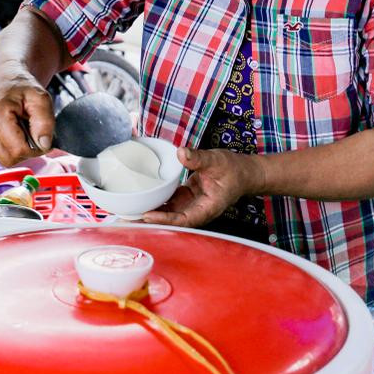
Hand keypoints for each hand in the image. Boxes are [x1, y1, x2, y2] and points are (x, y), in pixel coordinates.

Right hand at [0, 66, 54, 167]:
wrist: (5, 77)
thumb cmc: (22, 85)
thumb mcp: (41, 98)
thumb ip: (45, 122)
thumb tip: (43, 145)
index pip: (18, 151)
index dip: (36, 148)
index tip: (40, 135)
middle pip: (9, 159)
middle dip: (26, 150)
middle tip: (30, 130)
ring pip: (3, 159)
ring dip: (17, 148)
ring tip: (19, 127)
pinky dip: (9, 146)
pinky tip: (10, 131)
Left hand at [142, 147, 263, 227]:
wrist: (244, 172)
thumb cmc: (234, 169)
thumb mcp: (216, 160)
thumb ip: (198, 158)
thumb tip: (181, 153)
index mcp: (208, 207)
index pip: (184, 219)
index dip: (165, 219)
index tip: (148, 216)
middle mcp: (198, 210)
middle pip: (172, 220)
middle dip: (152, 220)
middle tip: (129, 218)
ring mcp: (192, 205)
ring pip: (169, 213)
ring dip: (152, 212)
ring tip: (130, 211)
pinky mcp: (188, 198)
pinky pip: (170, 202)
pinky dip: (158, 201)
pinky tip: (143, 199)